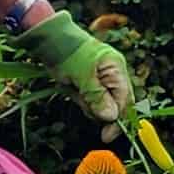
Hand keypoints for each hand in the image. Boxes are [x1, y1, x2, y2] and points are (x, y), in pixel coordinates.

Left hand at [17, 11, 132, 139]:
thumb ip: (97, 96)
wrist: (48, 39)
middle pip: (115, 104)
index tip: (106, 135)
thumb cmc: (66, 52)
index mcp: (116, 68)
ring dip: (86, 102)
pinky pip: (90, 99)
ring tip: (73, 87)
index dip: (118, 119)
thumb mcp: (82, 75)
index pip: (125, 100)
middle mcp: (113, 74)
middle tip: (80, 97)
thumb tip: (111, 117)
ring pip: (101, 104)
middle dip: (97, 108)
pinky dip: (81, 98)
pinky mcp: (90, 82)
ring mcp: (101, 78)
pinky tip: (71, 88)